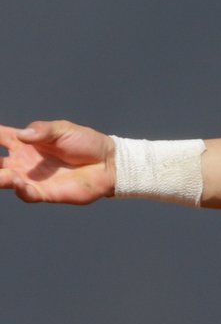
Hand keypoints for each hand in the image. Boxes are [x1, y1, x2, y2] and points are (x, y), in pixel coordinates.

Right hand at [0, 120, 116, 203]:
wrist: (108, 163)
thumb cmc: (86, 143)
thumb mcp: (64, 130)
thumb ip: (43, 130)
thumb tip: (22, 135)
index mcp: (26, 142)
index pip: (0, 137)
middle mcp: (23, 161)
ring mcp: (31, 177)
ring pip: (5, 179)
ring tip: (1, 174)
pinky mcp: (44, 192)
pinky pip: (26, 194)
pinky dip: (20, 189)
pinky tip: (18, 182)